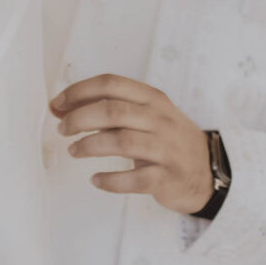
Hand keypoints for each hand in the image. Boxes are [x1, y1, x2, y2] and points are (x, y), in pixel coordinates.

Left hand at [52, 73, 214, 212]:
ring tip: (74, 151)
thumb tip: (60, 108)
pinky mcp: (167, 178)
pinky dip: (110, 180)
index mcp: (152, 99)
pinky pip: (135, 179)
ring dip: (90, 146)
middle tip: (62, 130)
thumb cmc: (166, 140)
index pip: (111, 84)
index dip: (79, 92)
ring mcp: (166, 149)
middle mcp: (160, 120)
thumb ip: (107, 110)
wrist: (208, 170)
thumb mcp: (144, 116)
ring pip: (122, 142)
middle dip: (80, 119)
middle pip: (113, 111)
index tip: (57, 104)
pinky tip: (96, 179)